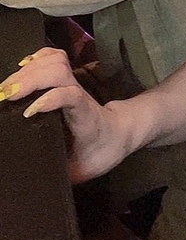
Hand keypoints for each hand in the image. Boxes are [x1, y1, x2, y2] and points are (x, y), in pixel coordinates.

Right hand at [0, 48, 126, 183]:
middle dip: (30, 80)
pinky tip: (21, 67)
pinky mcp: (69, 78)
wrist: (119, 133)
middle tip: (4, 96)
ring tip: (6, 87)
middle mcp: (80, 95)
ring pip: (56, 62)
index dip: (50, 100)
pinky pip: (55, 58)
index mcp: (86, 117)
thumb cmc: (99, 153)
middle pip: (59, 73)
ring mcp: (75, 83)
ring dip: (29, 71)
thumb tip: (35, 182)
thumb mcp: (81, 170)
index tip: (28, 113)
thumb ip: (61, 172)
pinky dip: (37, 58)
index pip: (72, 97)